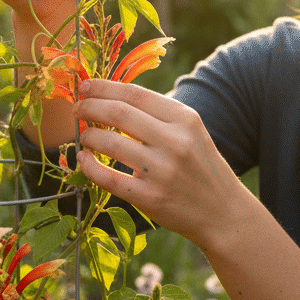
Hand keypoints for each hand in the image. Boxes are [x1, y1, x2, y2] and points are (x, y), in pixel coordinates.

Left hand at [75, 79, 299, 299]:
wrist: (223, 213)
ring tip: (83, 134)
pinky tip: (83, 160)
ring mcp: (162, 171)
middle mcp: (175, 141)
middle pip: (118, 113)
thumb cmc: (200, 168)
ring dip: (88, 135)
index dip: (104, 87)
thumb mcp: (190, 132)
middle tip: (76, 108)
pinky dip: (89, 166)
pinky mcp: (151, 198)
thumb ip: (159, 115)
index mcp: (185, 119)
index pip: (135, 94)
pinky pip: (108, 177)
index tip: (85, 86)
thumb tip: (112, 98)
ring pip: (109, 143)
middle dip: (90, 107)